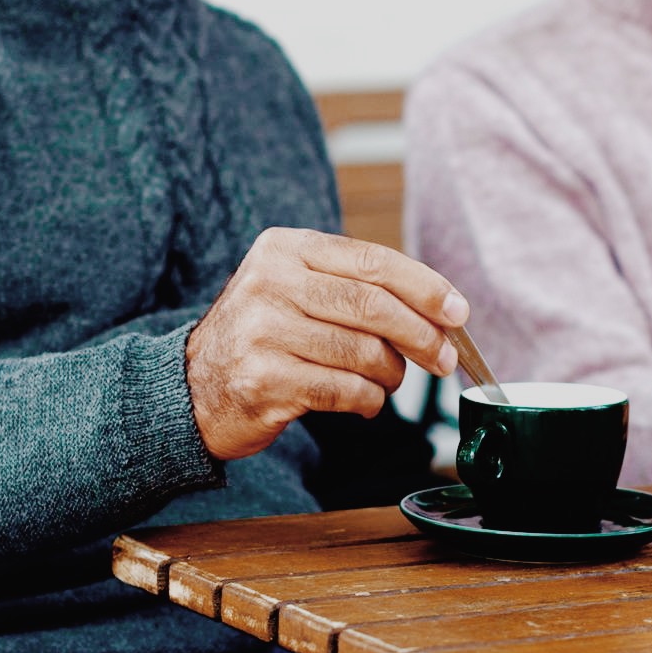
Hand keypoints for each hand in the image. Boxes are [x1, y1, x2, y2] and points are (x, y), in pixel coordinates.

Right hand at [187, 228, 467, 459]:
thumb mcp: (297, 291)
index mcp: (285, 250)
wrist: (194, 388)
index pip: (371, 261)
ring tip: (390, 382)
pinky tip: (366, 402)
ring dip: (391, 375)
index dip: (424, 286)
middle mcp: (269, 283)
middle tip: (444, 358)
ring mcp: (262, 332)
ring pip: (362, 352)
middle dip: (421, 335)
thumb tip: (441, 310)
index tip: (458, 311)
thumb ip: (356, 289)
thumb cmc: (265, 338)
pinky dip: (368, 401)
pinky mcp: (263, 380)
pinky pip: (343, 390)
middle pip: (372, 306)